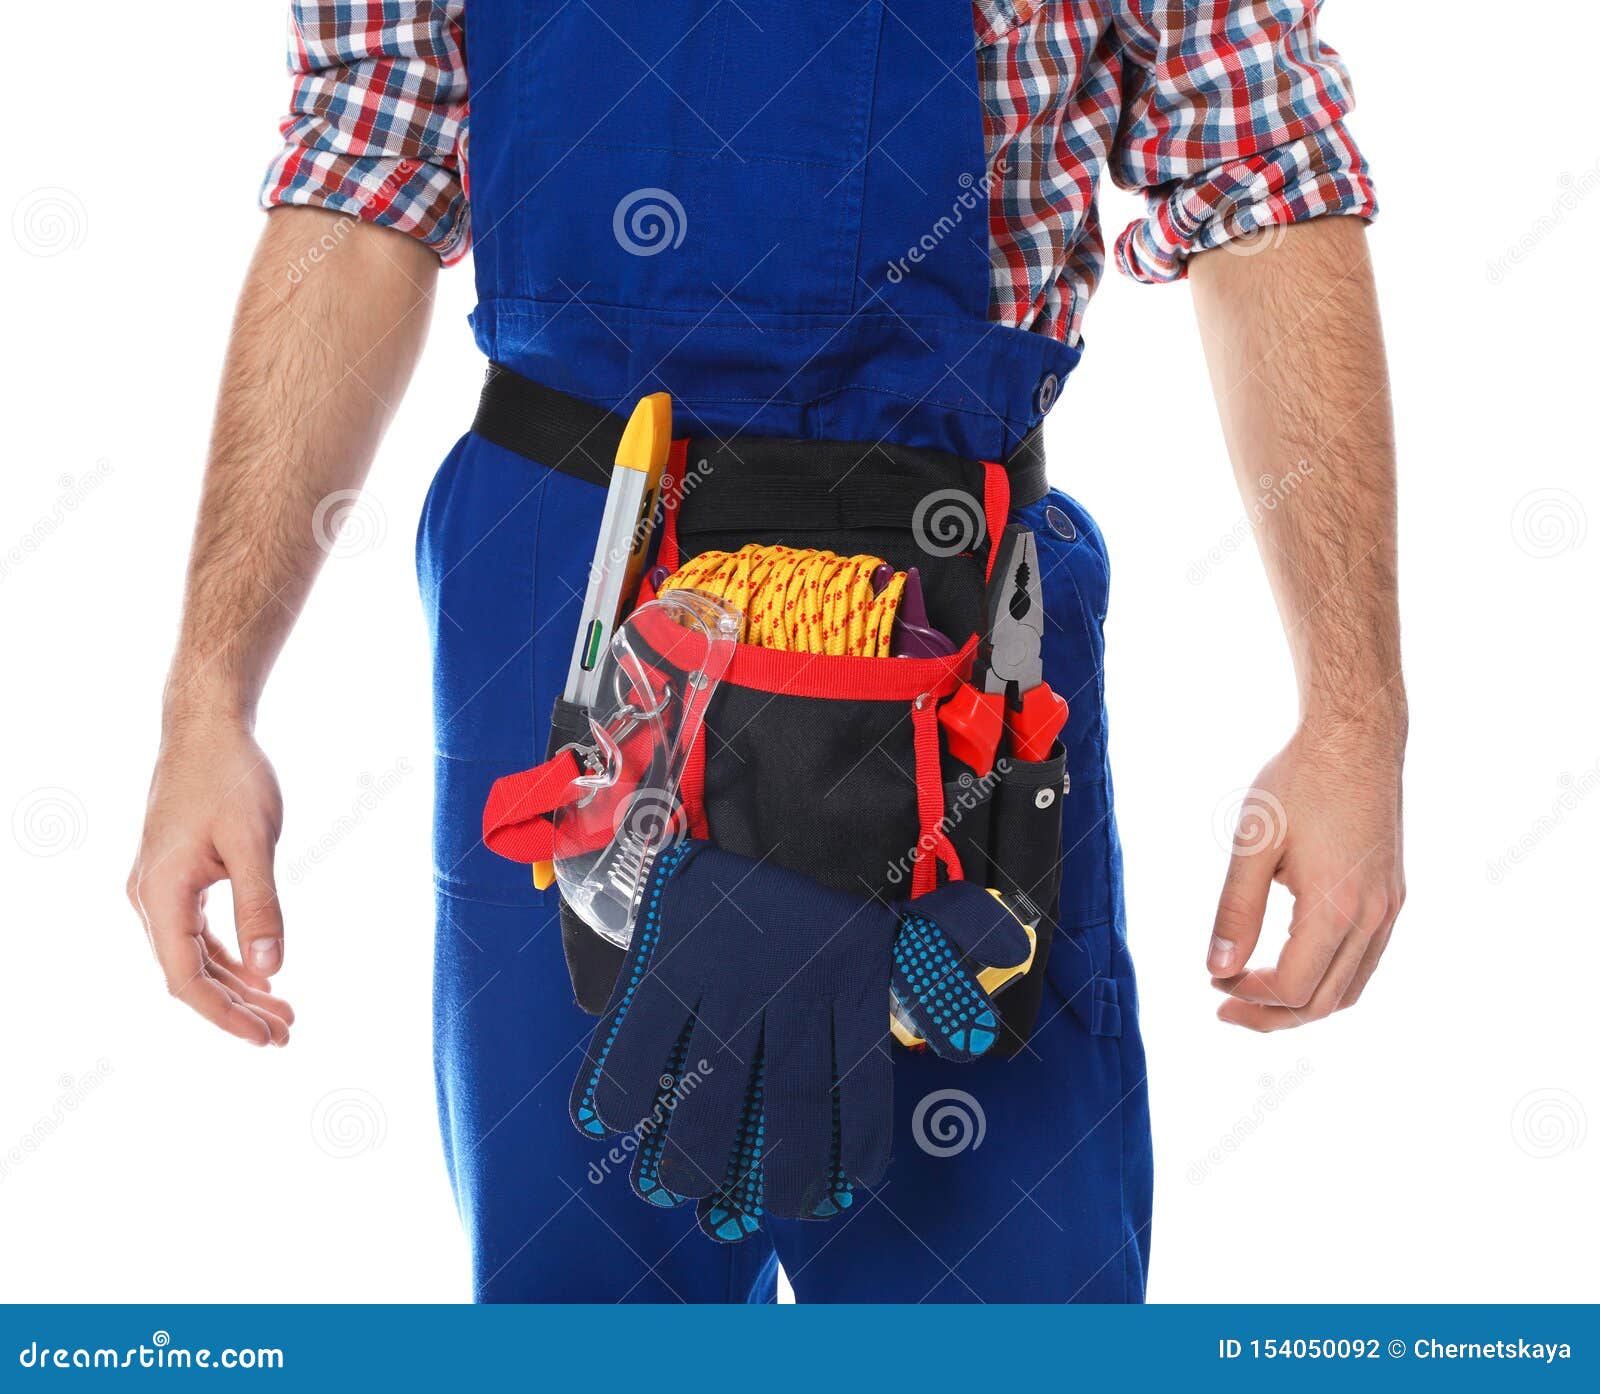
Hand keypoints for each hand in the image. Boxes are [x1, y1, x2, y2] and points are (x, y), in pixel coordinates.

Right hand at [127, 717, 294, 1045]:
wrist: (207, 727)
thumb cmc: (231, 776)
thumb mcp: (254, 842)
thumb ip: (261, 906)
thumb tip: (273, 970)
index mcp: (161, 893)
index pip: (186, 978)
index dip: (225, 1015)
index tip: (266, 1038)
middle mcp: (150, 897)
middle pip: (189, 974)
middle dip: (237, 1009)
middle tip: (286, 1034)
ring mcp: (160, 887)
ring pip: (195, 955)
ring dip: (237, 986)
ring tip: (284, 1012)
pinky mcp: (176, 875)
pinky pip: (198, 931)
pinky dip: (230, 955)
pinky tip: (263, 974)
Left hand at [1207, 717, 1404, 1030]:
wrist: (1355, 739)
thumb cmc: (1298, 783)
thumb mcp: (1253, 844)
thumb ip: (1236, 911)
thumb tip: (1216, 969)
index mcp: (1336, 908)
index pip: (1292, 986)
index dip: (1248, 995)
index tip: (1213, 981)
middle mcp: (1372, 916)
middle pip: (1325, 1001)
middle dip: (1272, 1014)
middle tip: (1224, 1008)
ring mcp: (1388, 908)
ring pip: (1350, 988)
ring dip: (1302, 1003)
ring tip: (1253, 997)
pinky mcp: (1392, 896)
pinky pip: (1364, 960)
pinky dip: (1329, 978)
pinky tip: (1291, 965)